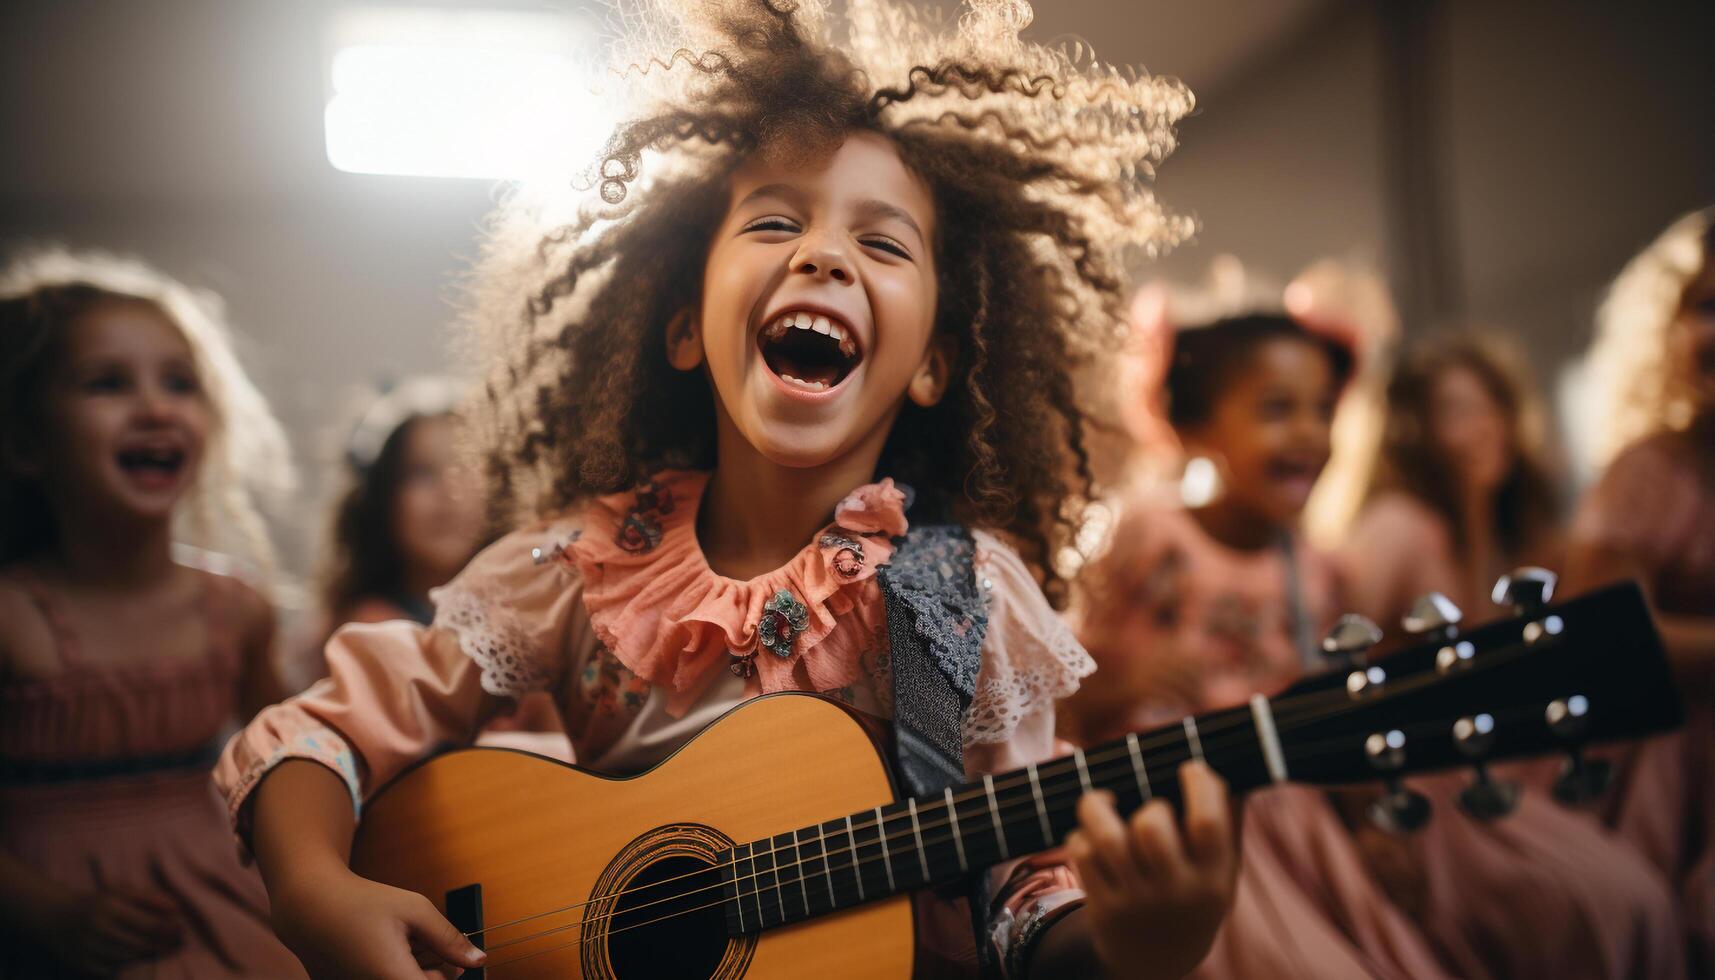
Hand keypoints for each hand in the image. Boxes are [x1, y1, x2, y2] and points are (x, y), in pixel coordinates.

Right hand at [39, 888, 183, 975]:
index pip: (149, 924)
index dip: (169, 930)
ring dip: (148, 955)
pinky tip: (138, 958)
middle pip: (140, 943)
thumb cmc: (99, 902)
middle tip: (179, 944)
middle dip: (163, 945)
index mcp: (110, 907)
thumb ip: (150, 898)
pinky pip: (112, 969)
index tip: (182, 930)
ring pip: (128, 958)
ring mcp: (88, 948)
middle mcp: (97, 928)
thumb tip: (176, 907)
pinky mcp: (81, 963)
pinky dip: (127, 965)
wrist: (56, 916)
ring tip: (163, 949)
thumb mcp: (122, 891)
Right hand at [271, 866, 485, 978]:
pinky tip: (384, 951)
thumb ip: (450, 940)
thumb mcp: (415, 911)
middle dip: (436, 970)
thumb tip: (479, 961)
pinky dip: (392, 970)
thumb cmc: (362, 903)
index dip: (452, 974)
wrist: (308, 907)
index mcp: (396, 979)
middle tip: (424, 940)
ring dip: (414, 970)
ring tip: (401, 942)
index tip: (456, 959)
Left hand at [1065, 763, 1237, 979]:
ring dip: (1098, 808)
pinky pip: (1083, 856)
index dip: (1199, 784)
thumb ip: (1228, 822)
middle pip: (1151, 827)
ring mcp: (1136, 902)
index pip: (1207, 824)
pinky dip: (1081, 837)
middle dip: (1149, 806)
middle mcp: (1175, 893)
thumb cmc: (1193, 897)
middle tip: (1148, 809)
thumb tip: (1229, 759)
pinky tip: (1091, 837)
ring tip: (1102, 802)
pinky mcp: (1104, 908)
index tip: (1191, 768)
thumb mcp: (1223, 872)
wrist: (1155, 964)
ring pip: (1108, 838)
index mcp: (1213, 879)